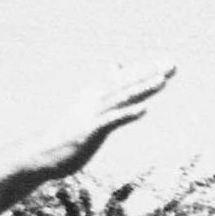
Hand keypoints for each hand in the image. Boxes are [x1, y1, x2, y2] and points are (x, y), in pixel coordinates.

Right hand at [29, 63, 175, 180]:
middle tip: (172, 64)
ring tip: (162, 80)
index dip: (148, 70)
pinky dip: (128, 114)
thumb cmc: (68, 134)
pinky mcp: (90, 130)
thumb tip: (117, 67)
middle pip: (128, 83)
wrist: (42, 154)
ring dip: (142, 88)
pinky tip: (144, 109)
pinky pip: (112, 121)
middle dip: (151, 73)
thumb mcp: (89, 108)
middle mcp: (96, 99)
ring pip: (122, 98)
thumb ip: (106, 89)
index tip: (168, 62)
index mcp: (97, 94)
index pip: (126, 79)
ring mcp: (93, 114)